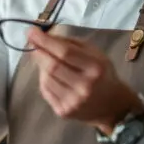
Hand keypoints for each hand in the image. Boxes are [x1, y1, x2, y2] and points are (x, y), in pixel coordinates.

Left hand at [27, 27, 142, 133]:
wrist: (112, 106)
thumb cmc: (102, 74)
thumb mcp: (94, 53)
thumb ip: (70, 44)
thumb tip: (45, 36)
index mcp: (95, 68)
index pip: (64, 52)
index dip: (45, 41)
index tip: (31, 31)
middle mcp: (84, 86)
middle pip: (52, 66)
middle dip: (38, 51)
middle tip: (31, 42)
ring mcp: (73, 101)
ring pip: (46, 78)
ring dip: (41, 65)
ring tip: (44, 59)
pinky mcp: (64, 112)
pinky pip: (45, 90)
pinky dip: (44, 79)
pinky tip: (50, 75)